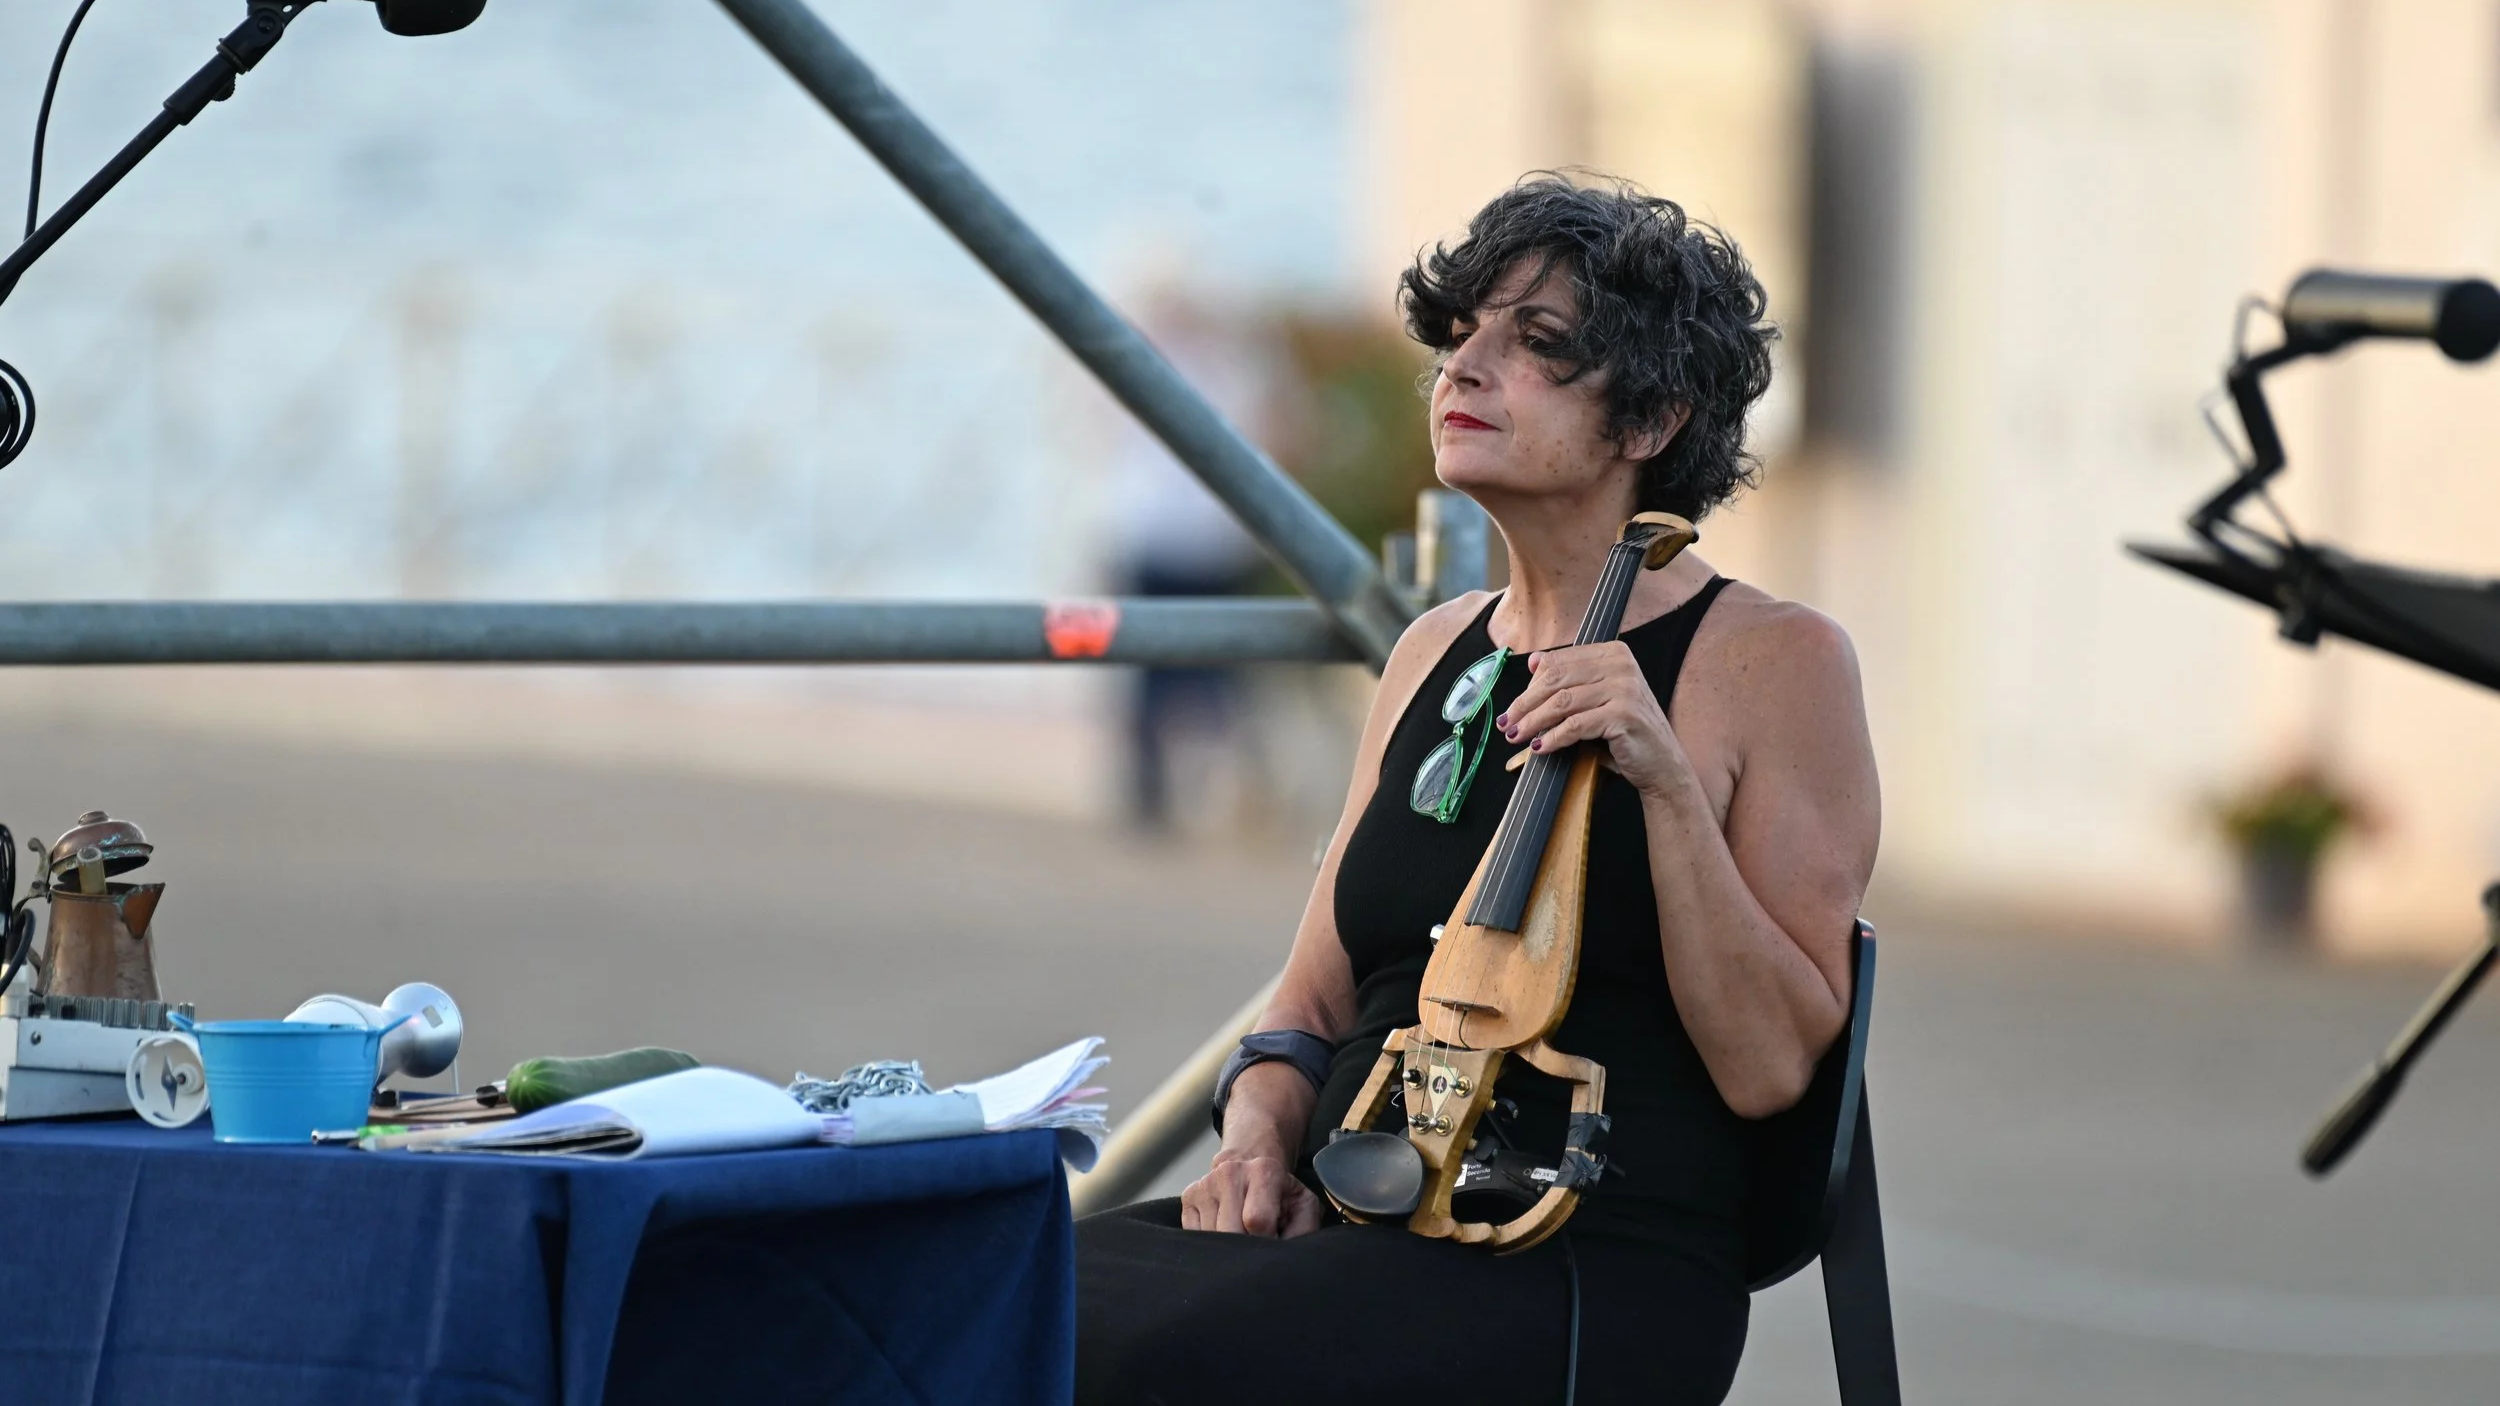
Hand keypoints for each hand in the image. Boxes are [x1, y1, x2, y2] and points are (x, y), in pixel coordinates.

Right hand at [1181, 1145, 1328, 1237]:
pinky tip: (1224, 1230)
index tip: (1272, 1241)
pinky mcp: (1188, 1195)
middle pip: (1231, 1232)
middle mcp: (1231, 1172)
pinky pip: (1195, 1236)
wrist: (1250, 1166)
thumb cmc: (1280, 1194)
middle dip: (1245, 1247)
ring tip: (1242, 1233)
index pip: (1257, 1221)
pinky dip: (1210, 1243)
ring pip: (1211, 1237)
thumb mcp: (1303, 1205)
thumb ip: (1304, 1230)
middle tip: (1256, 1244)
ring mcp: (1206, 1183)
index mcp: (1264, 1170)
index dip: (1267, 1241)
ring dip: (1227, 1247)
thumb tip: (1282, 1257)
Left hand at [1496, 642, 1692, 800]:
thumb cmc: (1626, 733)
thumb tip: (1534, 662)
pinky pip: (1575, 725)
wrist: (1662, 765)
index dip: (1530, 686)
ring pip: (1562, 702)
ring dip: (1533, 722)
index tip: (1513, 706)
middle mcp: (1621, 665)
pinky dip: (1552, 738)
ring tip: (1517, 736)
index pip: (1558, 662)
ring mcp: (1624, 689)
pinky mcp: (1623, 715)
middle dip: (1525, 704)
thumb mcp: (1598, 700)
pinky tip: (1540, 748)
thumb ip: (1571, 680)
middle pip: (1556, 680)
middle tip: (1507, 723)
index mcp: (1614, 653)